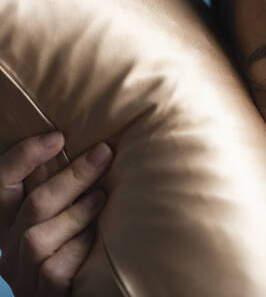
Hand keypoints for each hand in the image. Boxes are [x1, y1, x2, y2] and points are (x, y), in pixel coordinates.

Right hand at [0, 132, 111, 296]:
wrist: (73, 296)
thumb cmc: (72, 250)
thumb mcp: (60, 218)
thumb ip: (63, 194)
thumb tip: (96, 150)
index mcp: (9, 224)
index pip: (2, 183)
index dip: (24, 157)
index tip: (58, 136)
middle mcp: (8, 247)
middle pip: (33, 205)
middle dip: (71, 176)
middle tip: (104, 153)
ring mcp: (23, 273)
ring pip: (37, 237)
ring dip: (75, 213)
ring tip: (102, 196)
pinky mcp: (44, 294)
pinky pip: (55, 269)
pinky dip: (78, 248)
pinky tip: (99, 236)